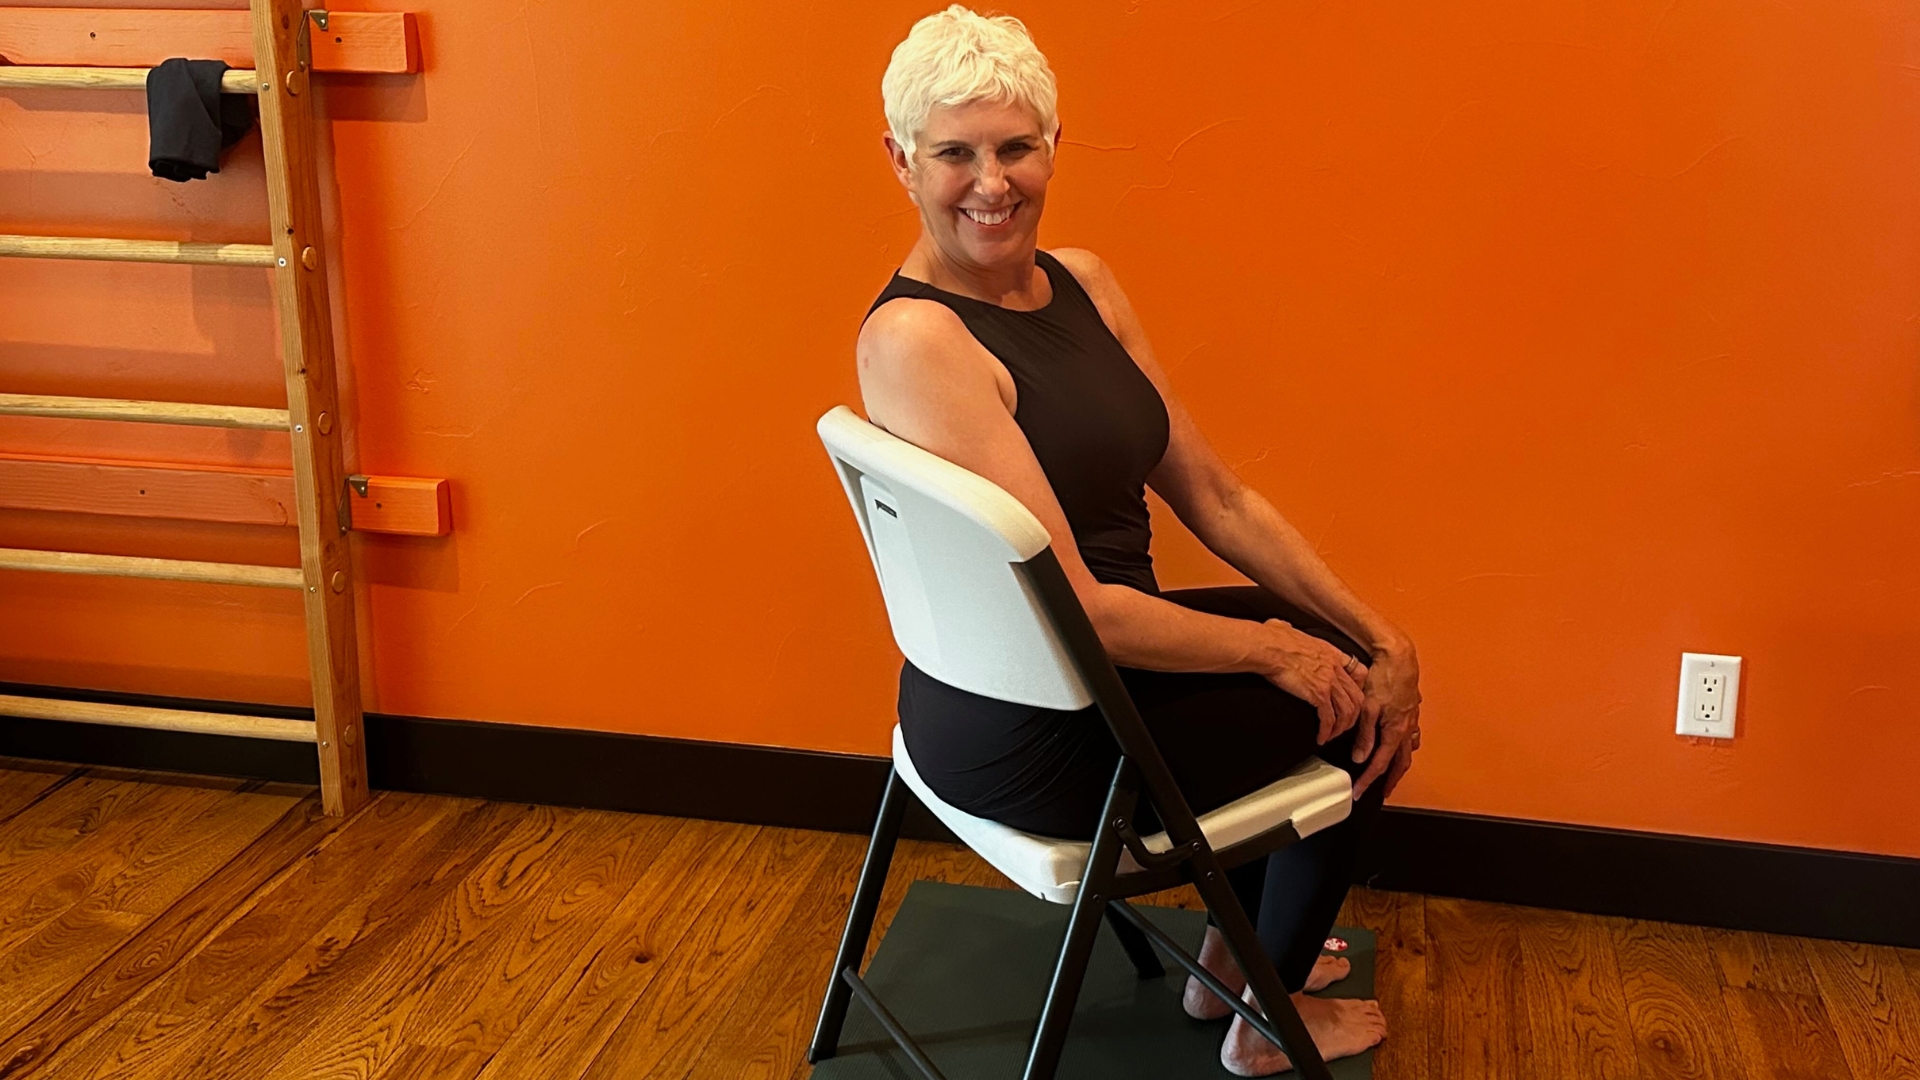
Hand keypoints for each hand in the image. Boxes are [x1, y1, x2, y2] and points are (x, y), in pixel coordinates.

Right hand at [1258, 619, 1366, 744]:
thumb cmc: (1271, 637)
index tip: (1352, 699)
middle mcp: (1335, 668)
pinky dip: (1326, 731)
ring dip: (1340, 728)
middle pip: (1357, 697)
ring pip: (1347, 711)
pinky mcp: (1318, 694)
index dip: (1359, 689)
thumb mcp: (1288, 629)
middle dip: (1353, 716)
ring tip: (1331, 736)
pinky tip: (1320, 738)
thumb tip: (1282, 627)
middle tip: (1343, 725)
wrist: (1267, 647)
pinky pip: (1329, 719)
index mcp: (1331, 653)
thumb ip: (1291, 630)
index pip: (1359, 672)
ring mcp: (1329, 682)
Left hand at [1350, 643, 1421, 799]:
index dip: (1368, 780)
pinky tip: (1403, 744)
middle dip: (1390, 780)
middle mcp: (1407, 728)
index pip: (1380, 764)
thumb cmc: (1383, 678)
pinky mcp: (1411, 710)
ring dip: (1399, 764)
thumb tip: (1360, 757)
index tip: (1358, 791)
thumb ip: (1365, 735)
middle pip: (1399, 763)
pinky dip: (1406, 746)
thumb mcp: (1368, 708)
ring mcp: (1411, 720)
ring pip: (1408, 750)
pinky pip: (1411, 734)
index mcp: (1395, 731)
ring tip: (1393, 773)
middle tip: (1382, 792)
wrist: (1399, 658)